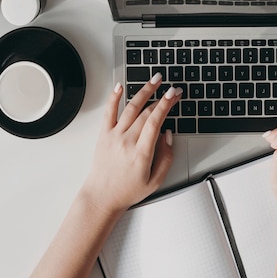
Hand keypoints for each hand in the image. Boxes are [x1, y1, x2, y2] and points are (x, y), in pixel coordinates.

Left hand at [81, 74, 181, 214]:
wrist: (102, 196)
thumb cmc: (127, 191)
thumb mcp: (155, 181)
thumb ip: (166, 157)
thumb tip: (167, 135)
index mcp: (141, 153)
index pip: (156, 121)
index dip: (166, 105)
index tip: (174, 95)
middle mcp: (126, 142)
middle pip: (146, 112)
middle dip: (161, 97)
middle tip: (171, 89)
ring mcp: (113, 137)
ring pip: (130, 108)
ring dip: (143, 91)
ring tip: (153, 81)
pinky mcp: (104, 135)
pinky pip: (109, 112)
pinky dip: (114, 97)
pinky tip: (120, 86)